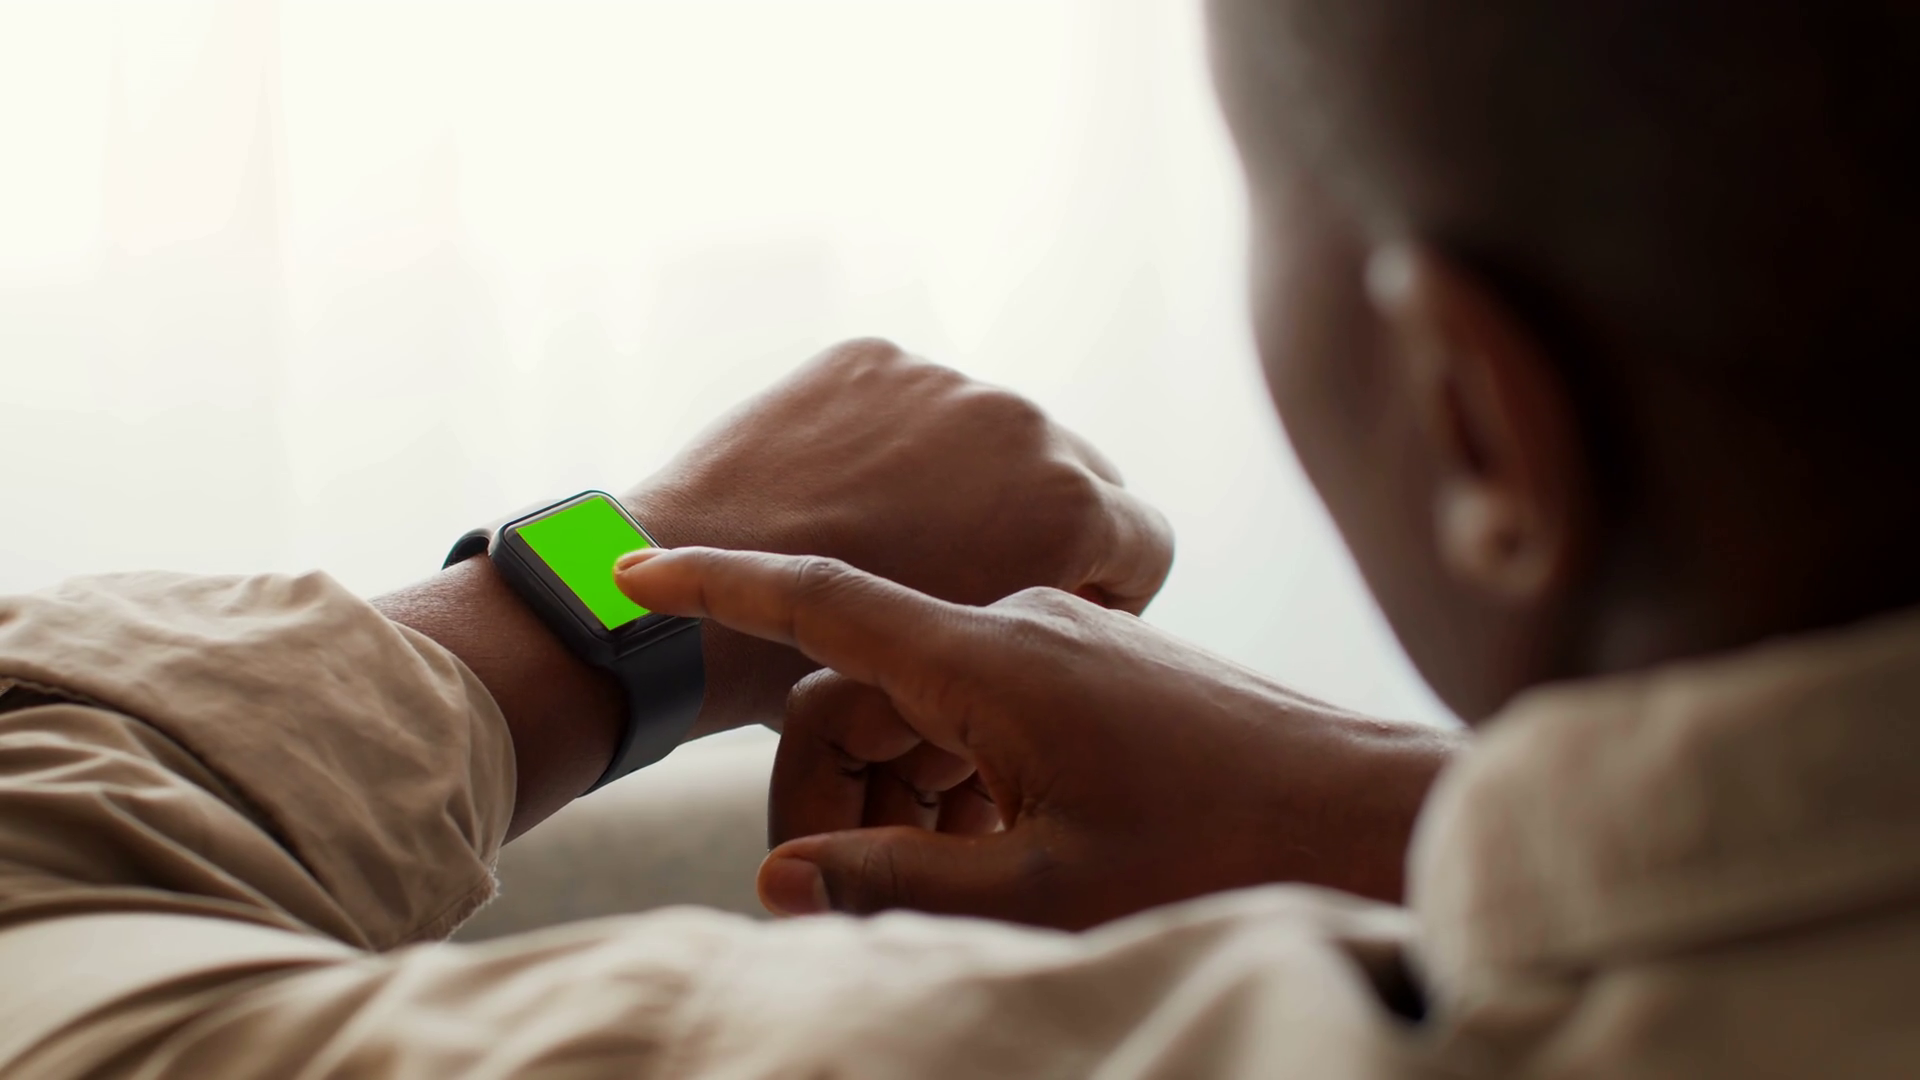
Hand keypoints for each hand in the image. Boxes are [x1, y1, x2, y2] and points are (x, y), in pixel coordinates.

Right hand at [613, 548, 1462, 929]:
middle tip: (826, 881)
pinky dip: (966, 768)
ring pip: (934, 698)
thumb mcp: (1048, 887)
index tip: (633, 568)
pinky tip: (1009, 845)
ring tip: (956, 878)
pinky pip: (994, 701)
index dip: (720, 583)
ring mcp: (1072, 637)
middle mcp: (1024, 623)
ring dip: (907, 784)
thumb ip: (904, 880)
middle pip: (869, 680)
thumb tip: (777, 877)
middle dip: (828, 774)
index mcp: (992, 657)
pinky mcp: (1106, 665)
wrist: (1374, 805)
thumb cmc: (1221, 848)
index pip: (824, 596)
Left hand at [626, 338, 1173, 736]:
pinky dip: (898, 442)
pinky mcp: (875, 358)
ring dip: (973, 478)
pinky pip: (916, 402)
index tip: (1058, 617)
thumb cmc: (842, 675)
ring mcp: (947, 382)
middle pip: (1081, 477)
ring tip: (900, 538)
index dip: (1110, 590)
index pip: (1147, 543)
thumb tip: (1075, 620)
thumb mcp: (983, 673)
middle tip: (980, 581)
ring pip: (995, 435)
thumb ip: (1049, 627)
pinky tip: (848, 497)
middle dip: (1048, 527)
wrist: (696, 605)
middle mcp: (1027, 426)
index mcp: (1071, 508)